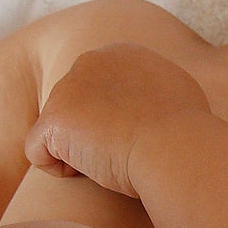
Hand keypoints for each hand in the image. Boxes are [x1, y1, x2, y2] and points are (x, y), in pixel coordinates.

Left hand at [24, 45, 210, 198]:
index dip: (116, 122)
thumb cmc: (188, 133)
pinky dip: (60, 171)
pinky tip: (92, 173)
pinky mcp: (53, 119)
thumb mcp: (180, 96)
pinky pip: (39, 153)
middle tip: (125, 154)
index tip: (140, 140)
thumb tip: (153, 102)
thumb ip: (156, 91)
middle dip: (93, 136)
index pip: (101, 92)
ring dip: (80, 154)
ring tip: (113, 163)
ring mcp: (67, 89)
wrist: (176, 147)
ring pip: (60, 133)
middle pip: (77, 110)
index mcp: (122, 54)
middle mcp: (90, 61)